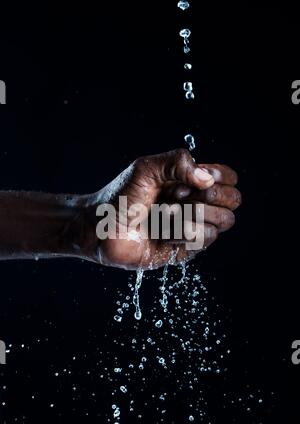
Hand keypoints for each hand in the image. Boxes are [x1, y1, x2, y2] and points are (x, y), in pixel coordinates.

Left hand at [83, 149, 240, 269]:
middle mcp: (195, 204)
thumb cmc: (120, 195)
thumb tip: (208, 178)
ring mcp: (192, 228)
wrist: (101, 228)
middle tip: (179, 195)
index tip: (198, 177)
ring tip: (162, 214)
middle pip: (233, 201)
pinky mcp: (185, 250)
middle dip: (211, 197)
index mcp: (190, 182)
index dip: (220, 177)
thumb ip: (178, 162)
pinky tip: (161, 232)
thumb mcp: (146, 168)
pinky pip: (202, 240)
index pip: (228, 178)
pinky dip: (181, 232)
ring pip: (221, 222)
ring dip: (190, 215)